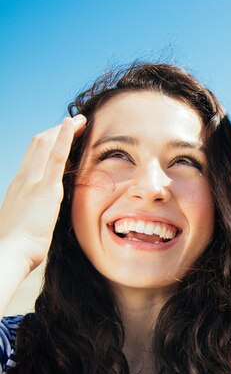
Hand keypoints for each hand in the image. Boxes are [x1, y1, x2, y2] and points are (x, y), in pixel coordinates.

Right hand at [0, 115, 86, 274]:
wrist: (9, 254)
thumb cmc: (19, 247)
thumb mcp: (26, 225)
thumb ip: (34, 214)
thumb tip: (42, 216)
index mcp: (19, 188)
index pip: (32, 157)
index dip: (46, 143)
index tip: (60, 136)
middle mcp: (23, 179)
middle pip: (37, 145)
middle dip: (55, 131)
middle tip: (73, 122)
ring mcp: (32, 182)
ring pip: (45, 144)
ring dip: (63, 129)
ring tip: (79, 119)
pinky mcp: (45, 188)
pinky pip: (55, 156)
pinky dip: (63, 137)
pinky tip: (71, 124)